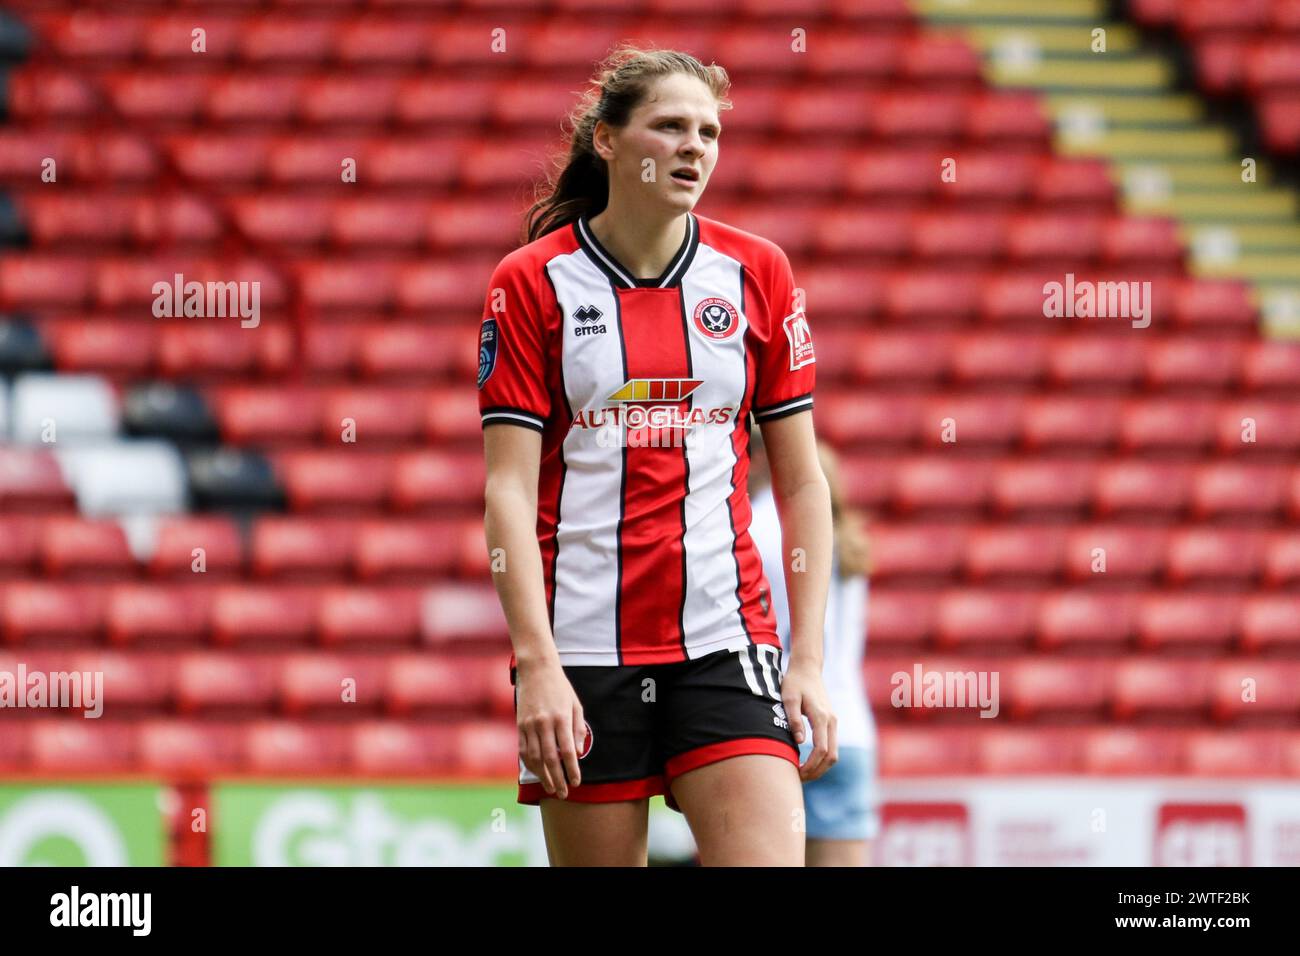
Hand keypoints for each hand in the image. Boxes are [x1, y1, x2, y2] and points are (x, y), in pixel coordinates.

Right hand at [515, 658, 585, 798]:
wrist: (536, 669)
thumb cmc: (560, 687)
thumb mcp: (575, 705)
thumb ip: (578, 729)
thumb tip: (577, 753)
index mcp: (561, 718)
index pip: (567, 751)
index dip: (572, 770)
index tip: (577, 782)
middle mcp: (544, 723)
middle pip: (550, 759)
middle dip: (557, 779)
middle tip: (564, 794)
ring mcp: (529, 725)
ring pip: (534, 758)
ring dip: (542, 776)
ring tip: (551, 788)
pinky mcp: (520, 725)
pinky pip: (523, 750)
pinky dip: (530, 765)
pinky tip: (537, 773)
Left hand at [782, 659, 837, 781]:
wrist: (807, 668)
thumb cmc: (794, 682)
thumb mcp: (788, 698)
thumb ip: (793, 719)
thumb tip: (798, 741)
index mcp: (821, 717)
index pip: (821, 749)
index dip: (811, 765)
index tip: (797, 773)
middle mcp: (832, 721)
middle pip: (831, 756)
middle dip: (817, 771)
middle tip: (798, 779)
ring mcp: (834, 722)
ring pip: (833, 753)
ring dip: (821, 767)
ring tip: (802, 774)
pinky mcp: (831, 722)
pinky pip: (831, 746)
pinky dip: (822, 759)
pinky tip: (807, 762)